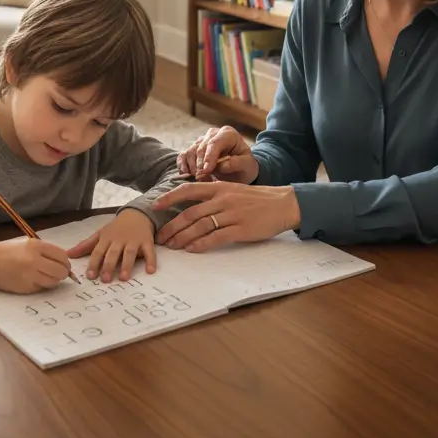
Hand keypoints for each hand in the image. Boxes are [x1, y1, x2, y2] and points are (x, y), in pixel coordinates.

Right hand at [0, 238, 72, 293]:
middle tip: (59, 272)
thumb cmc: (8, 250)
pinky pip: (42, 288)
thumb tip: (63, 260)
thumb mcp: (27, 243)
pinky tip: (34, 279)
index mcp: (35, 246)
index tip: (64, 264)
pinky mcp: (25, 288)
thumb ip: (44, 250)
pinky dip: (42, 285)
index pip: (62, 256)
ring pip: (54, 281)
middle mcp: (34, 261)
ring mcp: (30, 276)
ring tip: (46, 275)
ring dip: (54, 280)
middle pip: (61, 271)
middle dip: (63, 273)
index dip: (66, 261)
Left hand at [67, 209, 156, 281]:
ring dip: (126, 265)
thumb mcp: (100, 234)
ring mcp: (133, 240)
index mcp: (106, 238)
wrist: (137, 214)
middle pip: (113, 253)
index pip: (98, 251)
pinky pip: (149, 251)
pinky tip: (150, 271)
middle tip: (105, 280)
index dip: (94, 263)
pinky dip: (150, 260)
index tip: (90, 276)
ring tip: (123, 278)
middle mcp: (119, 239)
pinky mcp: (146, 241)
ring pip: (129, 253)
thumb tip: (68, 255)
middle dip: (108, 265)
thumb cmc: (116, 228)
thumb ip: (85, 246)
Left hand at [152, 182, 300, 252]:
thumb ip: (214, 195)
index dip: (170, 197)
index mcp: (219, 187)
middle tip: (160, 237)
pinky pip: (216, 237)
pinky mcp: (241, 229)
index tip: (155, 206)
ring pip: (200, 226)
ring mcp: (231, 214)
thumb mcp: (233, 190)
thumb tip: (192, 204)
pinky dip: (201, 244)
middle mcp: (222, 199)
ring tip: (172, 246)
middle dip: (172, 226)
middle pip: (190, 213)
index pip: (188, 190)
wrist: (282, 204)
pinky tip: (192, 249)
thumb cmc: (256, 199)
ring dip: (183, 238)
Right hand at [177, 125, 257, 183]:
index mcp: (228, 134)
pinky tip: (187, 175)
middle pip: (201, 147)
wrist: (239, 170)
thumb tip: (222, 165)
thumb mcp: (247, 165)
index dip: (209, 156)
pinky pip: (183, 156)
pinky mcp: (193, 149)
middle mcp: (213, 134)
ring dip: (193, 168)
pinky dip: (183, 166)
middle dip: (201, 165)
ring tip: (200, 179)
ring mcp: (201, 140)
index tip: (207, 170)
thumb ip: (237, 163)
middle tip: (204, 179)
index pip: (215, 142)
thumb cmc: (244, 166)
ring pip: (190, 152)